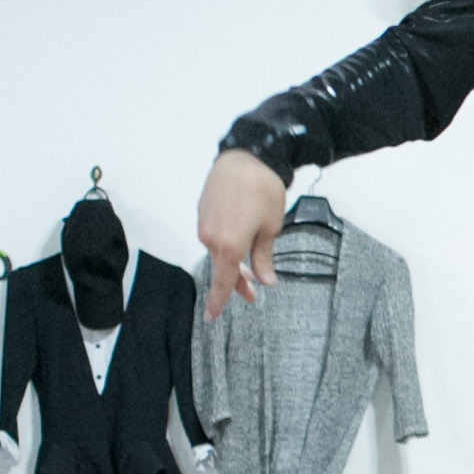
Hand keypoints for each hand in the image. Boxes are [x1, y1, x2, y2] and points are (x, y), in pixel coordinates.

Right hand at [197, 150, 286, 320]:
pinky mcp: (202, 211)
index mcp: (229, 247)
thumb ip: (264, 258)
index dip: (218, 302)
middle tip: (252, 293)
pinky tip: (239, 235)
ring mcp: (204, 223)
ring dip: (231, 260)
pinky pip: (213, 234)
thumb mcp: (271, 228)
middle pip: (221, 268)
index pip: (222, 283)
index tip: (211, 317)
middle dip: (236, 282)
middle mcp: (211, 238)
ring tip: (250, 262)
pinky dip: (225, 242)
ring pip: (217, 251)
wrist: (246, 156)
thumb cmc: (263, 191)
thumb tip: (266, 281)